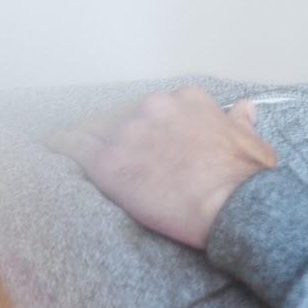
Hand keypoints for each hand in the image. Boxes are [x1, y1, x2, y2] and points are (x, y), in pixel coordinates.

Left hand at [47, 86, 276, 249]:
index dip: (154, 121)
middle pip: (127, 113)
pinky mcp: (110, 162)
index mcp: (188, 101)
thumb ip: (241, 122)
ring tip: (82, 143)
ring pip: (99, 126)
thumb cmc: (246, 180)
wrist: (232, 206)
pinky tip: (53, 144)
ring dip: (92, 134)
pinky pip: (76, 146)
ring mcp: (130, 132)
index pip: (161, 105)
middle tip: (123, 149)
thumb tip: (243, 110)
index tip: (152, 134)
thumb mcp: (253, 144)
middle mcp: (156, 107)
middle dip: (123, 129)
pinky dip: (62, 143)